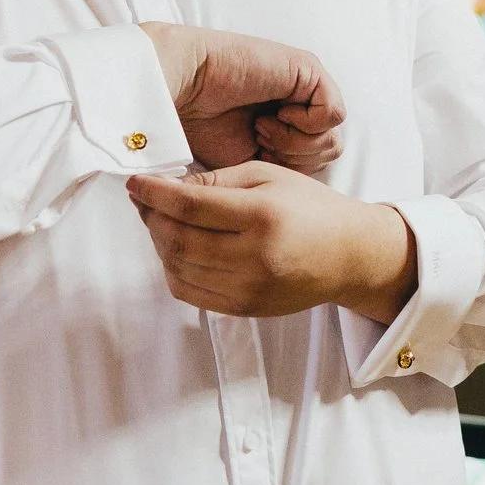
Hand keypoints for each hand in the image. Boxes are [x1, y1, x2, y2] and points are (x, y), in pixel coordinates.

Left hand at [127, 161, 415, 320]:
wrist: (348, 255)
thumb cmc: (311, 208)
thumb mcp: (268, 176)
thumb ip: (217, 180)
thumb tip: (169, 187)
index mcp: (262, 215)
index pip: (189, 206)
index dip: (153, 193)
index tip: (136, 183)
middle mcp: (254, 256)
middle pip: (177, 239)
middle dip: (151, 217)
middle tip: (146, 201)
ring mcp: (248, 287)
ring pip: (178, 267)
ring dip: (159, 242)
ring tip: (161, 222)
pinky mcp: (244, 308)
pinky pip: (189, 292)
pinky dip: (173, 270)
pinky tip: (178, 250)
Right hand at [139, 23, 344, 170]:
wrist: (180, 87)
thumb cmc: (198, 125)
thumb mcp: (241, 166)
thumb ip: (271, 174)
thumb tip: (294, 203)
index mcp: (284, 127)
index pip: (312, 164)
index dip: (287, 172)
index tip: (256, 160)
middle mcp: (298, 107)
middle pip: (327, 153)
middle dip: (293, 160)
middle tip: (259, 144)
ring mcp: (306, 88)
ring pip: (332, 139)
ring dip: (295, 144)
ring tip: (262, 129)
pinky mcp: (310, 71)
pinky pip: (332, 114)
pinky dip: (302, 124)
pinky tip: (274, 115)